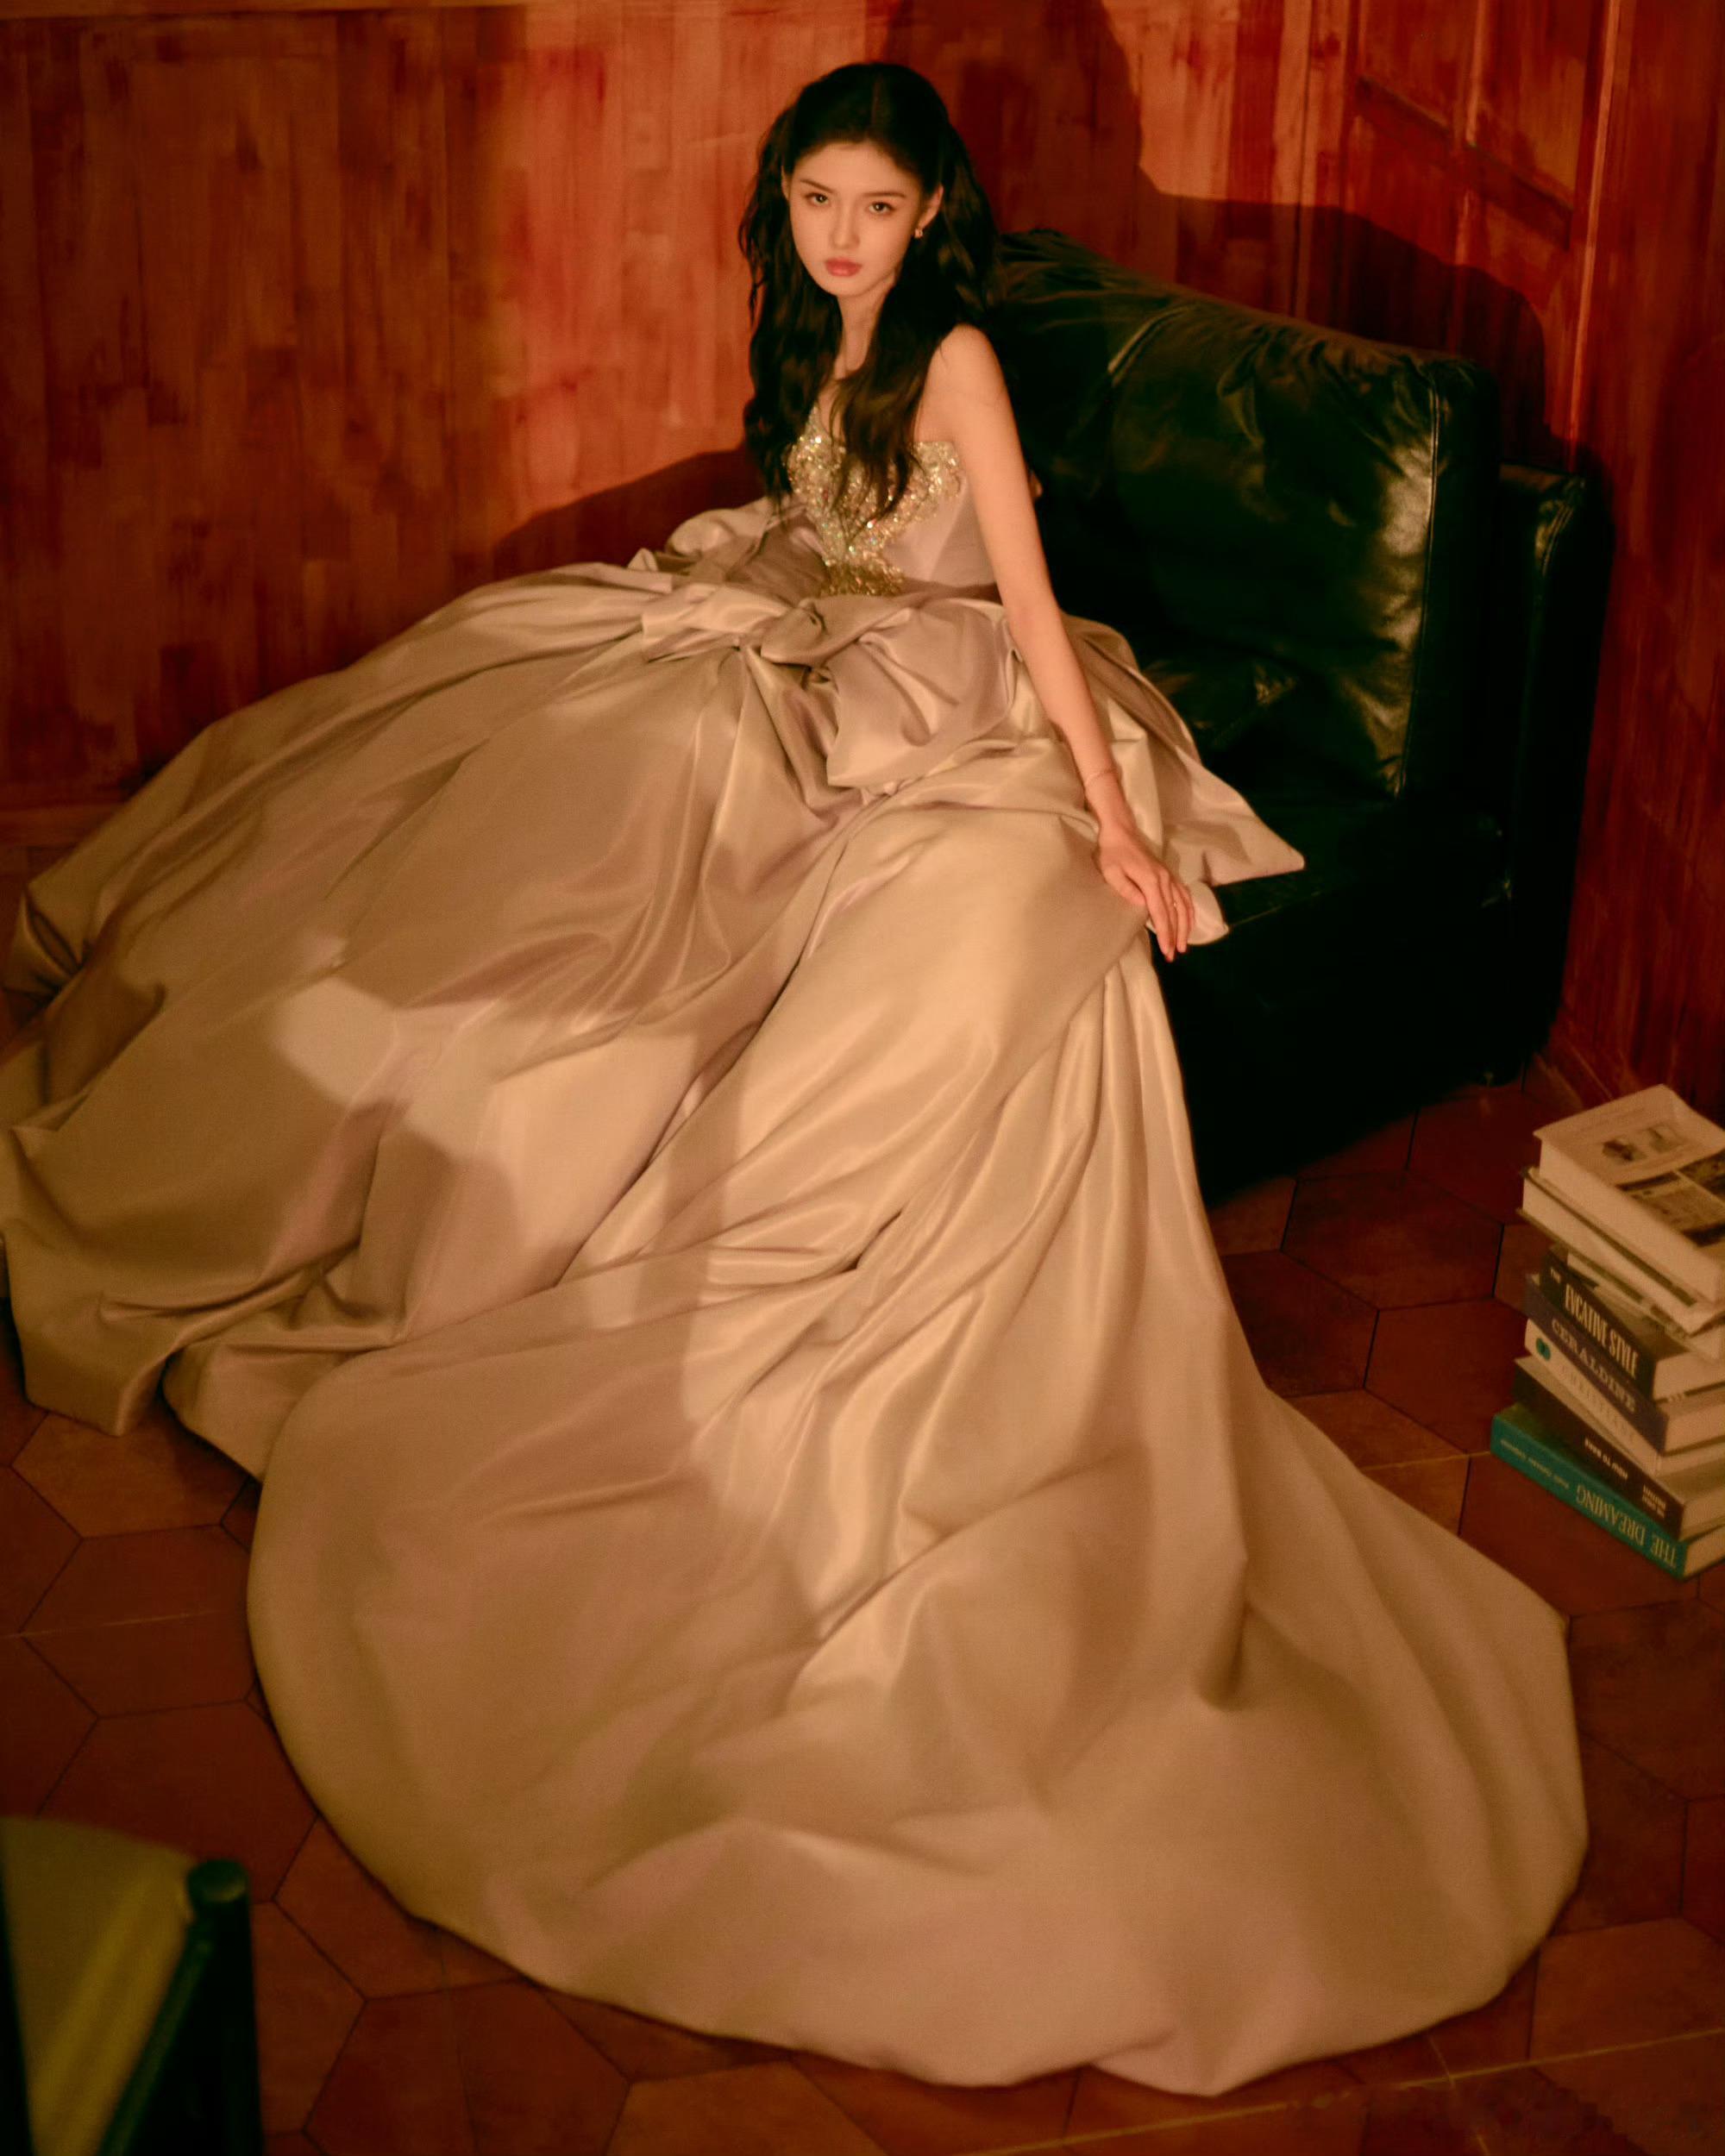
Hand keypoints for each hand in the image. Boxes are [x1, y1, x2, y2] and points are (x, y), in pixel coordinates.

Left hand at [1094, 807, 1193, 960]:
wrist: (1121, 831)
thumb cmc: (1112, 853)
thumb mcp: (1111, 872)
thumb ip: (1126, 889)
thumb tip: (1143, 906)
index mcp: (1151, 881)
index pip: (1161, 912)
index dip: (1165, 933)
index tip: (1167, 950)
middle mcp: (1164, 880)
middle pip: (1174, 912)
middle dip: (1176, 935)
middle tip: (1174, 954)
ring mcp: (1169, 876)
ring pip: (1184, 904)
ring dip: (1185, 925)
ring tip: (1184, 944)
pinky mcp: (1169, 874)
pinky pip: (1184, 894)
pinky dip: (1189, 910)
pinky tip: (1188, 921)